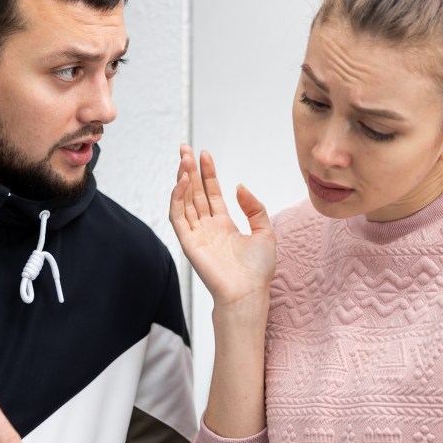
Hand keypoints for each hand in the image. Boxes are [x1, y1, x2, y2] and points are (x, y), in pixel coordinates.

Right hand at [169, 144, 275, 308]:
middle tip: (185, 148)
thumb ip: (253, 207)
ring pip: (184, 201)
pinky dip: (177, 198)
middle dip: (189, 170)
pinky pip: (178, 216)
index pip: (210, 194)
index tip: (204, 154)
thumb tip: (238, 186)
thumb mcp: (265, 231)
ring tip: (184, 159)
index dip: (207, 173)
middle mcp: (207, 228)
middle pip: (194, 193)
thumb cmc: (258, 271)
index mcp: (224, 226)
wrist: (248, 293)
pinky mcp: (188, 243)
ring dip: (182, 179)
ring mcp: (196, 235)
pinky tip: (183, 182)